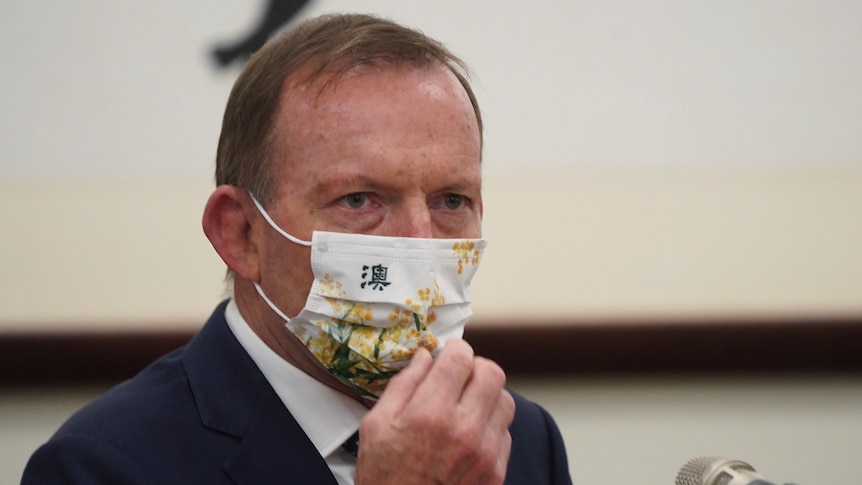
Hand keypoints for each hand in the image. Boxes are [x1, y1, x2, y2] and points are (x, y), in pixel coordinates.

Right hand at [354, 339, 514, 484]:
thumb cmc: (385, 476)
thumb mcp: (377, 425)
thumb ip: (404, 384)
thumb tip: (426, 356)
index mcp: (430, 414)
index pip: (461, 358)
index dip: (455, 350)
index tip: (449, 354)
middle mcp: (463, 430)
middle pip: (492, 373)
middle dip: (475, 368)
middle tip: (459, 377)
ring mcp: (484, 452)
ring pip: (505, 401)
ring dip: (487, 397)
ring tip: (465, 407)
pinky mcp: (496, 471)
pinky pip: (505, 433)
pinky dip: (490, 427)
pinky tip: (468, 436)